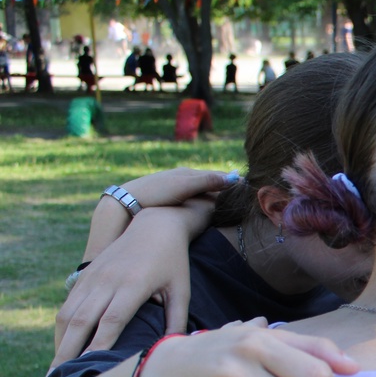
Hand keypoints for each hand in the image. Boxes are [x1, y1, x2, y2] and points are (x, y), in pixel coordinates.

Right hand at [53, 207, 198, 365]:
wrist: (154, 224)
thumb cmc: (173, 261)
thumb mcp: (181, 289)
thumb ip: (176, 319)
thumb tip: (173, 349)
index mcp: (133, 285)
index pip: (111, 321)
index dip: (98, 345)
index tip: (89, 368)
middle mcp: (108, 281)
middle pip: (82, 321)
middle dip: (69, 351)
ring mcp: (93, 277)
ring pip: (69, 313)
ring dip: (61, 341)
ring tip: (57, 367)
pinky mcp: (86, 275)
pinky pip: (68, 304)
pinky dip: (62, 327)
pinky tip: (63, 345)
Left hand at [119, 167, 235, 208]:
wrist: (127, 201)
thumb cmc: (156, 192)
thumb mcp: (185, 186)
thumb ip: (208, 182)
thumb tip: (234, 178)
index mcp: (187, 173)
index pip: (215, 175)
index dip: (230, 180)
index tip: (246, 184)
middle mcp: (181, 177)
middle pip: (208, 180)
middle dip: (223, 184)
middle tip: (239, 191)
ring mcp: (174, 186)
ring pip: (199, 188)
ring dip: (212, 192)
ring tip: (225, 199)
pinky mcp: (167, 196)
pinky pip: (190, 195)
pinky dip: (200, 198)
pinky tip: (201, 204)